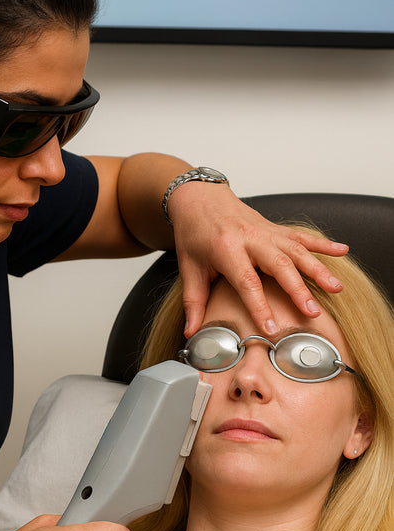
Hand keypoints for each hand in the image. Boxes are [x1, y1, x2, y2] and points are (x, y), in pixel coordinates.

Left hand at [168, 182, 347, 336]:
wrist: (199, 198)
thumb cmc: (194, 232)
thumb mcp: (189, 268)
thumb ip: (194, 301)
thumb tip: (191, 332)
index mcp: (226, 249)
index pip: (247, 282)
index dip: (259, 306)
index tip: (270, 328)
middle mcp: (250, 238)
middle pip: (279, 265)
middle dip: (297, 290)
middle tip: (312, 312)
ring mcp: (266, 231)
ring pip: (297, 250)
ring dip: (318, 269)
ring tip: (336, 288)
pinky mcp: (275, 228)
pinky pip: (302, 236)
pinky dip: (323, 243)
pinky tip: (342, 251)